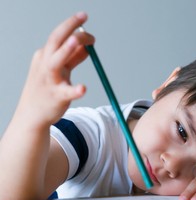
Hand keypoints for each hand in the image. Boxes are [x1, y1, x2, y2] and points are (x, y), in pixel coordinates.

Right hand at [17, 12, 94, 127]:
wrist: (32, 115)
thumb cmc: (47, 90)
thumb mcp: (60, 70)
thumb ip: (73, 58)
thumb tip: (86, 45)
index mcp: (46, 56)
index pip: (61, 38)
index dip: (76, 30)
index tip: (90, 31)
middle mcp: (45, 65)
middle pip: (56, 41)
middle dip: (69, 26)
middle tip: (83, 15)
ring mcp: (49, 81)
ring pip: (55, 62)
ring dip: (65, 51)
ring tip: (75, 41)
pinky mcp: (56, 97)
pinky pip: (66, 92)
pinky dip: (74, 90)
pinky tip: (82, 89)